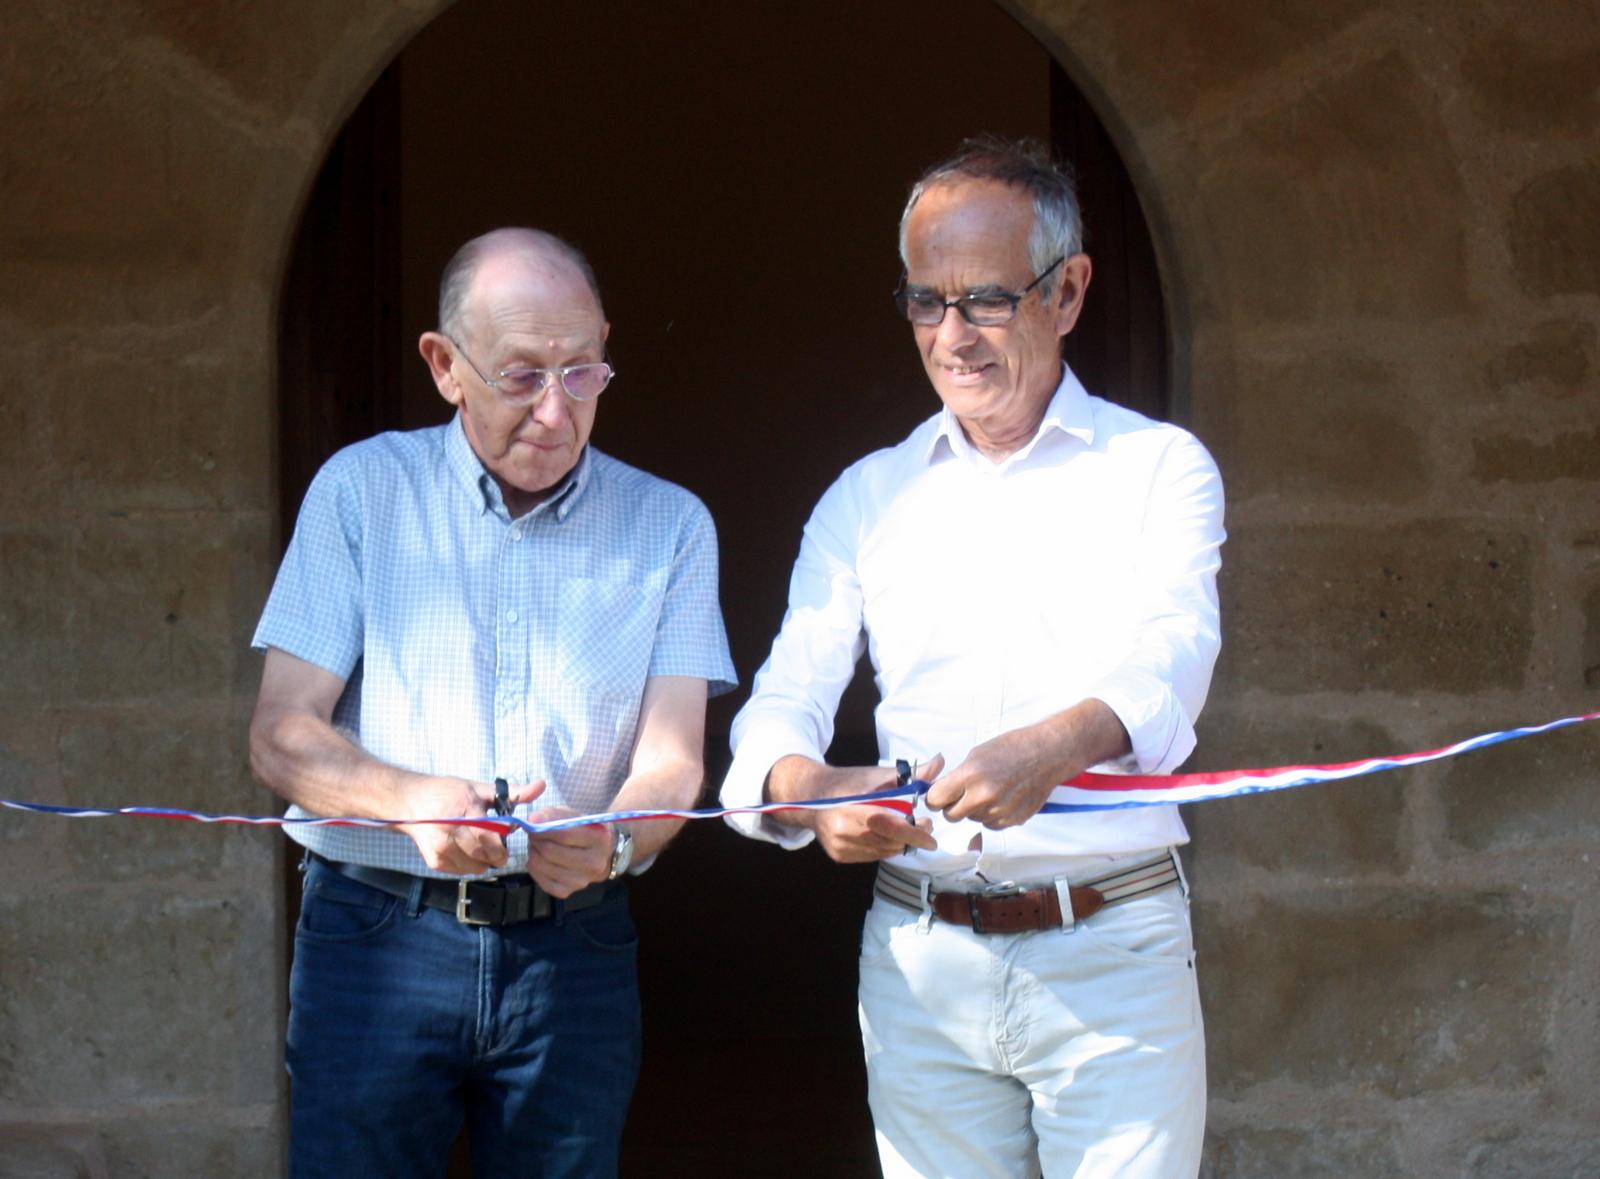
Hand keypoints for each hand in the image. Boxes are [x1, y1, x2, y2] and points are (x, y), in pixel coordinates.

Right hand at [397, 777, 544, 874]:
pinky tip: (465, 850)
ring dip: (484, 860)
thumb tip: (541, 786)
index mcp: (465, 808)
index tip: (505, 839)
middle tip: (496, 846)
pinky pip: (462, 871)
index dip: (502, 841)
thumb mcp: (480, 788)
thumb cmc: (448, 793)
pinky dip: (470, 864)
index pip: (490, 835)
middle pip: (484, 853)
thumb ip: (512, 792)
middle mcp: (451, 830)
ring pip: (476, 866)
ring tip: (478, 846)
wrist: (410, 802)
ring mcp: (441, 847)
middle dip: (496, 854)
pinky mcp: (434, 860)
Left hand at [525, 808, 613, 896]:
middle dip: (535, 840)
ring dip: (533, 852)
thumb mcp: (573, 816)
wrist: (600, 854)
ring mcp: (581, 881)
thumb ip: (553, 815)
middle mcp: (594, 864)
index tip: (532, 822)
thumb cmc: (583, 831)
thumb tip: (532, 820)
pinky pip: (539, 880)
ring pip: (542, 865)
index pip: (564, 834)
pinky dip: (534, 868)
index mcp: (600, 839)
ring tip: (538, 845)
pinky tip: (540, 859)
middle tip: (532, 833)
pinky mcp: (566, 892)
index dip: (543, 828)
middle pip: (551, 851)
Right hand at [794, 758, 940, 864]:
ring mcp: (841, 846)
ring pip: (883, 852)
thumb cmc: (848, 782)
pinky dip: (883, 847)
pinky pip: (872, 856)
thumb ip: (911, 774)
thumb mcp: (879, 774)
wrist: (810, 795)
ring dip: (899, 843)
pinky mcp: (839, 856)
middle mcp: (844, 831)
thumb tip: (940, 763)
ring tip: (905, 827)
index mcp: (854, 807)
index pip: (891, 826)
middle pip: (890, 842)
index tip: (931, 837)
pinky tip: (884, 834)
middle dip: (912, 837)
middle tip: (924, 826)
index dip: (915, 834)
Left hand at [923, 729, 1062, 829]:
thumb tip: (940, 793)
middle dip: (953, 806)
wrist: (1047, 754)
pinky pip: (990, 824)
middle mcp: (983, 796)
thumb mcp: (976, 755)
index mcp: (970, 775)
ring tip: (992, 789)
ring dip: (975, 809)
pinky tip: (1003, 797)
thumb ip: (957, 777)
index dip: (935, 797)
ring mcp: (999, 811)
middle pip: (951, 815)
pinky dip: (992, 815)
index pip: (936, 799)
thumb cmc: (1013, 748)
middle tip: (964, 793)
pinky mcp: (1012, 820)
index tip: (939, 795)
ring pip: (972, 820)